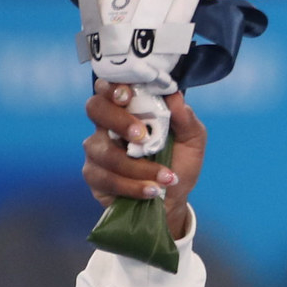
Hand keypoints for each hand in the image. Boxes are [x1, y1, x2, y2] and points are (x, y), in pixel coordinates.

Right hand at [82, 85, 204, 241]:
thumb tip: (175, 95)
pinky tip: (152, 190)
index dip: (113, 87)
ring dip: (137, 166)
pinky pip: (105, 177)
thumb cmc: (179, 163)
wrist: (173, 199)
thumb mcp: (192, 141)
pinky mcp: (94, 176)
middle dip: (117, 119)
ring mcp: (97, 150)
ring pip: (103, 150)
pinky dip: (132, 186)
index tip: (127, 95)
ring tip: (165, 177)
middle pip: (95, 108)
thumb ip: (185, 118)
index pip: (110, 87)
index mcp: (129, 108)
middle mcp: (107, 125)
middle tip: (141, 135)